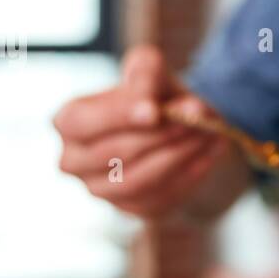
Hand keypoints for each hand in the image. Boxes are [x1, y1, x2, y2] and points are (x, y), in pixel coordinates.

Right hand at [54, 46, 242, 218]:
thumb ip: (147, 73)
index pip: (80, 123)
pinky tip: (210, 150)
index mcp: (68, 121)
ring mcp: (102, 190)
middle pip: (115, 154)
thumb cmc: (152, 94)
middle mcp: (75, 161)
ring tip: (208, 132)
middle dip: (159, 136)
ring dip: (178, 155)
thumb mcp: (149, 69)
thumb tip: (161, 105)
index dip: (116, 117)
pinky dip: (190, 173)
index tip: (154, 111)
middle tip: (197, 118)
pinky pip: (161, 196)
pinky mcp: (133, 208)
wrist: (172, 126)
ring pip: (139, 180)